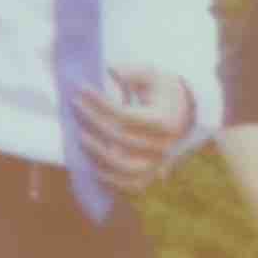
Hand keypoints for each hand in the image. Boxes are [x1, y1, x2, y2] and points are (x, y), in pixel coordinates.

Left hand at [70, 65, 195, 193]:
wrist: (183, 112)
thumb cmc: (161, 91)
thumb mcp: (151, 75)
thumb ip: (130, 72)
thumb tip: (107, 71)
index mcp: (165, 121)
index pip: (125, 115)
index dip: (100, 103)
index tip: (81, 90)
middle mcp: (164, 146)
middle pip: (120, 139)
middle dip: (93, 123)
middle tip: (75, 108)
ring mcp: (158, 163)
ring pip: (125, 167)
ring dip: (98, 155)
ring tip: (80, 138)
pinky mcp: (151, 174)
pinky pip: (131, 185)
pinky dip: (111, 180)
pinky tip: (92, 167)